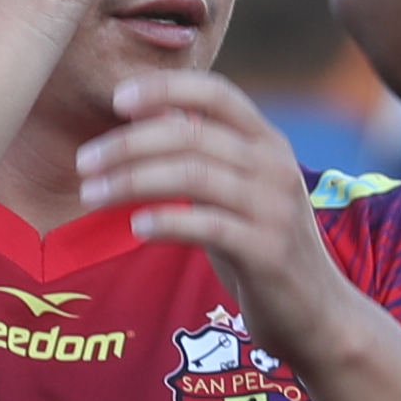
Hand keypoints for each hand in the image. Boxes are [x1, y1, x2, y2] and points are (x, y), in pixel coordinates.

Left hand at [76, 78, 343, 344]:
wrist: (316, 312)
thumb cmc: (261, 245)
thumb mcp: (236, 189)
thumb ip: (203, 153)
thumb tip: (150, 112)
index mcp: (267, 142)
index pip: (217, 94)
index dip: (166, 88)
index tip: (117, 98)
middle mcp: (275, 167)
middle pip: (191, 136)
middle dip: (128, 145)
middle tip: (84, 162)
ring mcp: (273, 208)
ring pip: (193, 176)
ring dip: (132, 181)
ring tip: (91, 195)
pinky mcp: (267, 251)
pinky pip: (208, 226)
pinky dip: (167, 222)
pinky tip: (136, 227)